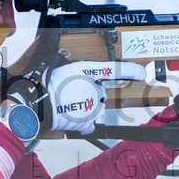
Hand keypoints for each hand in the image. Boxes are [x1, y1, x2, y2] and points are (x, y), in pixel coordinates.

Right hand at [6, 59, 146, 134]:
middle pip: (101, 92)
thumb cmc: (43, 83)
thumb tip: (67, 54)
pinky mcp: (86, 121)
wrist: (35, 104)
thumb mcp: (56, 64)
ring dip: (87, 108)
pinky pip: (90, 124)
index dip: (130, 71)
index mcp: (86, 71)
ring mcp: (91, 106)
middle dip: (91, 94)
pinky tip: (72, 119)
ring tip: (69, 106)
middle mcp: (93, 88)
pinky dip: (83, 124)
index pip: (114, 70)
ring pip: (96, 108)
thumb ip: (70, 63)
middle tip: (72, 95)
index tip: (142, 73)